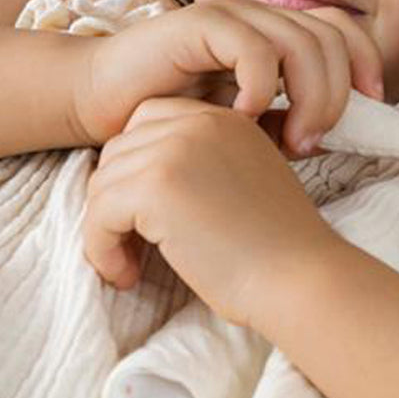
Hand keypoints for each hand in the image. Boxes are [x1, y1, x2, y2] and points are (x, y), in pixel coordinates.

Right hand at [70, 0, 383, 152]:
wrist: (103, 103)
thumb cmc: (172, 118)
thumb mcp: (242, 125)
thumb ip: (283, 123)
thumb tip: (330, 136)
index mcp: (275, 34)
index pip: (342, 31)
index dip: (367, 63)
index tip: (373, 109)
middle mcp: (258, 18)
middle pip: (330, 38)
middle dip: (337, 93)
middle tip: (314, 141)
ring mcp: (229, 16)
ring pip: (300, 41)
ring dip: (309, 94)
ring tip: (293, 139)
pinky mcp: (198, 25)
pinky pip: (252, 48)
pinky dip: (259, 86)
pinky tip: (244, 118)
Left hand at [82, 96, 345, 331]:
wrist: (300, 279)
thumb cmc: (277, 252)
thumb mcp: (242, 186)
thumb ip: (200, 168)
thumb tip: (133, 186)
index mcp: (223, 118)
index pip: (147, 121)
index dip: (136, 170)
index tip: (149, 218)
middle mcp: (198, 122)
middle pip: (117, 151)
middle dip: (116, 202)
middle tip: (136, 249)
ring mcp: (175, 150)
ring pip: (102, 185)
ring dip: (106, 231)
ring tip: (132, 266)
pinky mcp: (156, 186)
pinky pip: (98, 214)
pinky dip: (101, 250)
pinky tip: (127, 275)